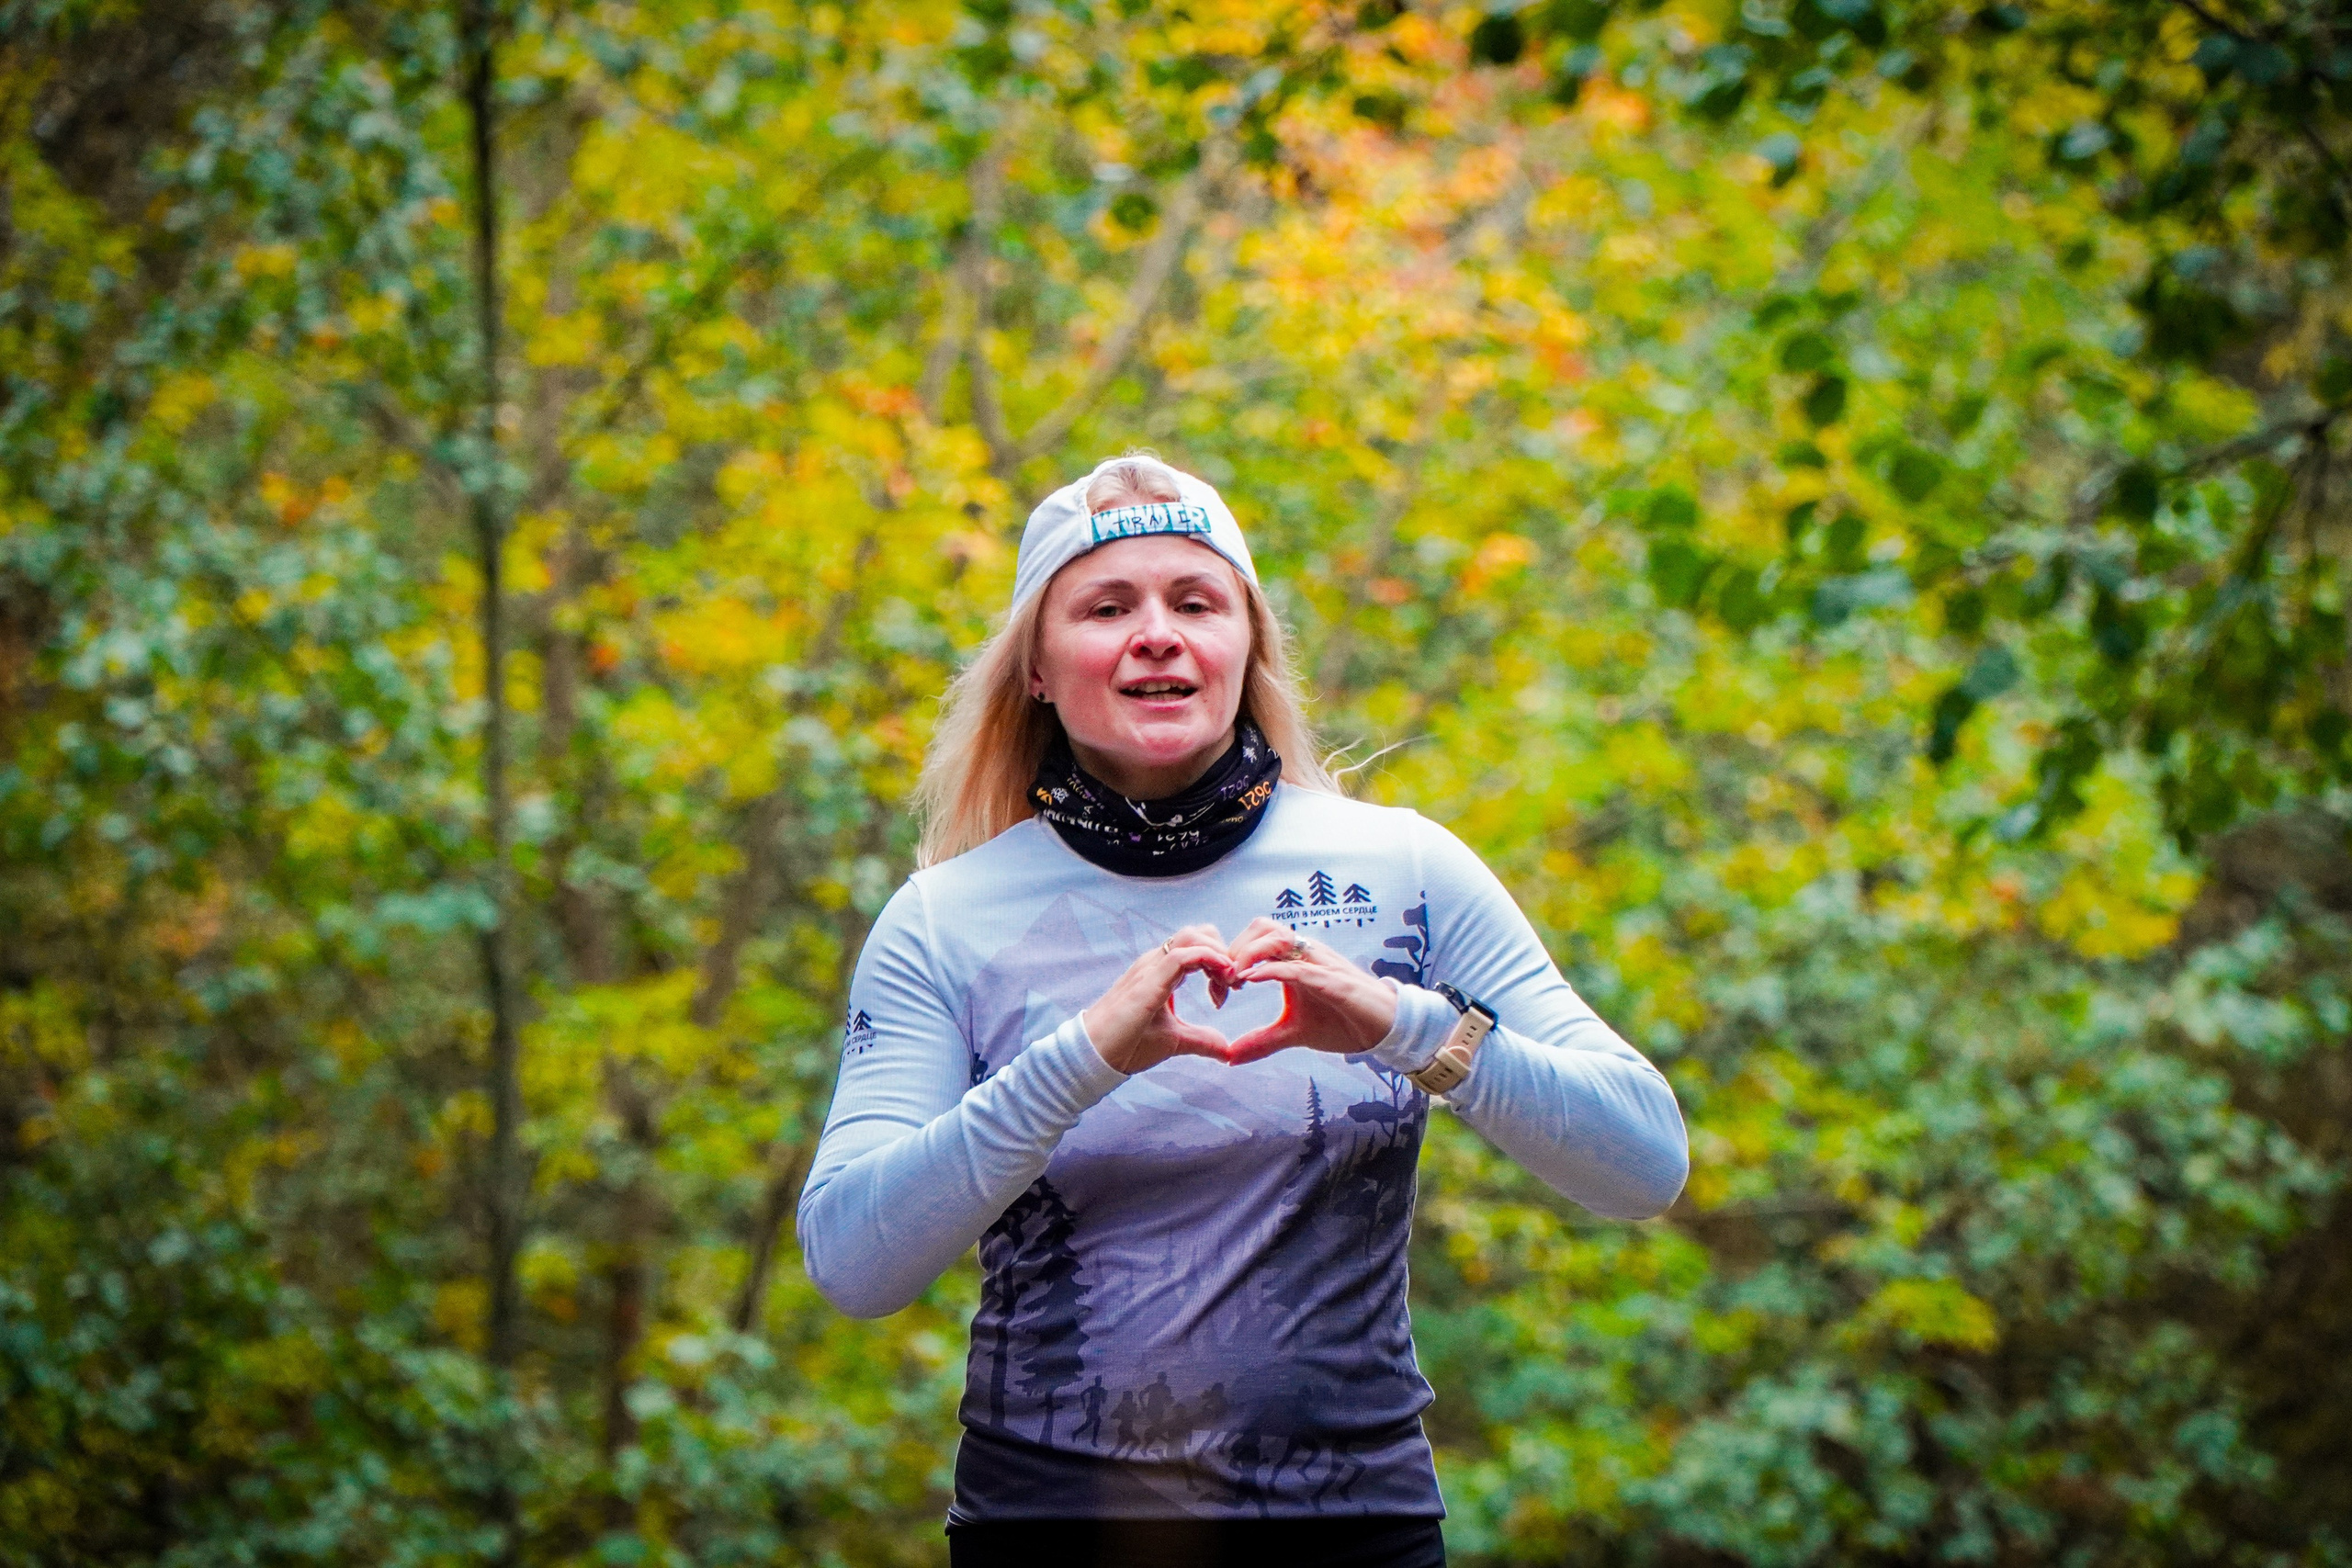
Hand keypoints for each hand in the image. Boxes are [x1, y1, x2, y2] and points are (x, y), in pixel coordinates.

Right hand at [1080, 924, 1238, 1074]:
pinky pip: (1182, 955)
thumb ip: (1201, 1040)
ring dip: (1219, 953)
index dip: (1222, 962)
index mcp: (1162, 971)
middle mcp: (1156, 963)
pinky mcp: (1148, 982)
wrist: (1094, 1055)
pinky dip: (1208, 960)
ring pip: (1193, 936)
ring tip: (1229, 981)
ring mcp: (1151, 968)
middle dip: (1225, 952)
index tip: (1230, 992)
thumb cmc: (1127, 1045)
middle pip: (1200, 933)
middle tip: (1234, 985)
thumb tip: (1226, 1050)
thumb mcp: (1174, 1041)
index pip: (1199, 946)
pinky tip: (1221, 978)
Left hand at [1222, 917, 1398, 1065]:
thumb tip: (1230, 1057)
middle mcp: (1306, 953)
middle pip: (1262, 927)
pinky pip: (1298, 966)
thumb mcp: (1294, 1033)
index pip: (1255, 939)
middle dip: (1235, 948)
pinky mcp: (1333, 980)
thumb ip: (1263, 1040)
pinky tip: (1253, 980)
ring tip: (1233, 978)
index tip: (1218, 984)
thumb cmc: (1342, 1022)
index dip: (1232, 955)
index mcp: (1294, 959)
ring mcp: (1320, 963)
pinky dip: (1272, 970)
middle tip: (1221, 980)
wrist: (1384, 1029)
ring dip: (1250, 953)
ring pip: (1278, 937)